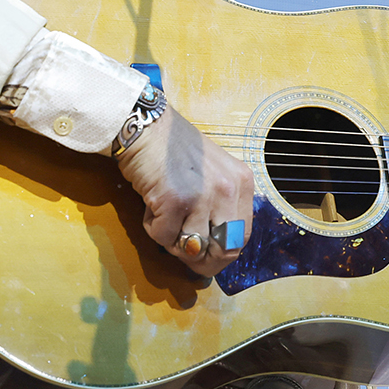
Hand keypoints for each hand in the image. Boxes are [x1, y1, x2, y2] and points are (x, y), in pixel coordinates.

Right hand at [115, 104, 254, 276]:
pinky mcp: (175, 201)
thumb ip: (219, 208)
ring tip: (164, 215)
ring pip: (191, 248)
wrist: (145, 128)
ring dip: (172, 240)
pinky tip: (152, 204)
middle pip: (224, 250)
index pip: (242, 236)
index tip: (206, 259)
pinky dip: (153, 227)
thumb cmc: (174, 151)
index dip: (222, 254)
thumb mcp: (213, 174)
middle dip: (202, 261)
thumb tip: (211, 255)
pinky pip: (163, 237)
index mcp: (242, 182)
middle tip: (183, 253)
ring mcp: (203, 195)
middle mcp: (228, 189)